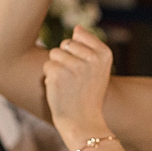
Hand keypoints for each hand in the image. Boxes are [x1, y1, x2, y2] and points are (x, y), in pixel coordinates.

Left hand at [43, 27, 112, 148]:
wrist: (83, 122)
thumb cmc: (88, 95)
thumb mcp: (98, 70)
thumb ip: (90, 47)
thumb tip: (76, 28)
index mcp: (104, 54)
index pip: (79, 35)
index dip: (77, 51)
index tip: (84, 69)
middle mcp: (91, 57)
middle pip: (65, 43)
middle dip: (65, 58)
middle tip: (75, 79)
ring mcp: (74, 65)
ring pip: (54, 54)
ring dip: (56, 68)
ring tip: (68, 85)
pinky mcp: (58, 73)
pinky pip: (47, 66)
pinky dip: (50, 78)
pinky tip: (60, 90)